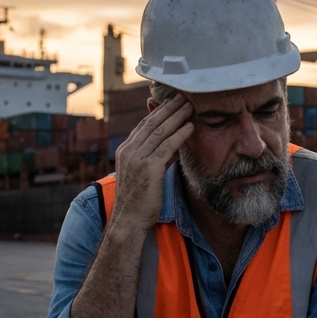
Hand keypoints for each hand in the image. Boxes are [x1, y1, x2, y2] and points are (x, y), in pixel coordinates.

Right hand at [111, 98, 193, 229]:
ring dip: (177, 117)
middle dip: (168, 108)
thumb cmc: (139, 201)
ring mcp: (137, 159)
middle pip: (151, 124)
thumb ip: (155, 159)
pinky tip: (190, 127)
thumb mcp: (144, 175)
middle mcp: (129, 151)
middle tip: (183, 96)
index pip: (143, 126)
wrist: (129, 221)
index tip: (171, 102)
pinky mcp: (148, 169)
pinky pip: (167, 147)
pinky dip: (180, 135)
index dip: (158, 112)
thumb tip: (171, 148)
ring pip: (160, 132)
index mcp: (126, 151)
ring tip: (190, 106)